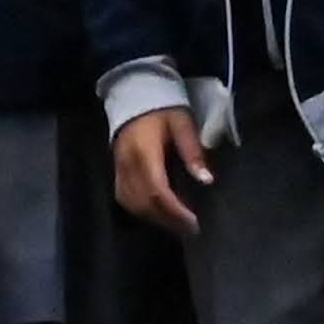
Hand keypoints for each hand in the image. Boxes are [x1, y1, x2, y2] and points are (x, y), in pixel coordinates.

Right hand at [113, 106, 211, 235]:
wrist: (134, 94)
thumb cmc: (163, 108)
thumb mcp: (182, 123)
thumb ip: (192, 151)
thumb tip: (206, 180)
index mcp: (145, 152)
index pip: (158, 190)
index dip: (176, 210)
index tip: (195, 222)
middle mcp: (128, 164)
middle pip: (145, 203)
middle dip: (168, 220)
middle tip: (191, 230)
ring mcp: (118, 169)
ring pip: (133, 204)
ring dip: (155, 218)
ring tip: (178, 225)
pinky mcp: (116, 172)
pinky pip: (125, 199)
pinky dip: (142, 211)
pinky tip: (159, 215)